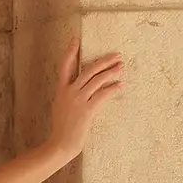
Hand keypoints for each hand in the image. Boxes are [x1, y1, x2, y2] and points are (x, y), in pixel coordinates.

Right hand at [48, 39, 122, 162]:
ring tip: (121, 67)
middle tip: (117, 55)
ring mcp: (78, 100)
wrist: (61, 143)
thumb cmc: (62, 127)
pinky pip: (102, 95)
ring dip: (111, 72)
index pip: (65, 66)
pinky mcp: (87, 110)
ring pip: (97, 80)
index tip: (76, 39)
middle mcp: (69, 92)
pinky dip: (112, 89)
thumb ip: (69, 94)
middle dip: (104, 61)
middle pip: (88, 70)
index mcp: (61, 90)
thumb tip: (83, 86)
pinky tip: (120, 85)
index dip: (70, 52)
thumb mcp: (61, 106)